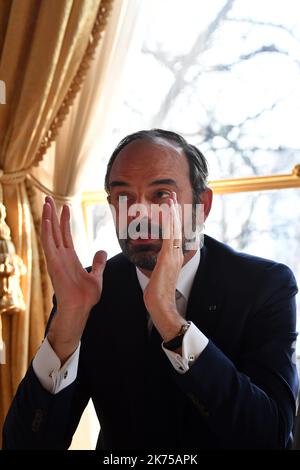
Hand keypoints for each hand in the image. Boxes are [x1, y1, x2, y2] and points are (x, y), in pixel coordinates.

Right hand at [41, 196, 106, 361]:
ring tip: (46, 202)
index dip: (65, 220)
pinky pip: (48, 244)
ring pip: (50, 234)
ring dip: (47, 218)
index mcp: (70, 258)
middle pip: (55, 230)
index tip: (65, 207)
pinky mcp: (53, 263)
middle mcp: (60, 256)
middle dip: (52, 214)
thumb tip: (102, 251)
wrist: (81, 308)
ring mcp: (56, 259)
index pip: (65, 235)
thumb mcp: (97, 276)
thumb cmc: (87, 297)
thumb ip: (98, 264)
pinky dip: (46, 231)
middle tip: (48, 198)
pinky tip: (46, 219)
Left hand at [143, 192, 185, 340]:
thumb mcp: (158, 274)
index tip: (170, 205)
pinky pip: (169, 237)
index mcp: (173, 256)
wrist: (161, 306)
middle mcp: (176, 253)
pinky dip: (169, 223)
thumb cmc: (157, 293)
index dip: (172, 218)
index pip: (174, 233)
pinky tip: (167, 213)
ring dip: (172, 212)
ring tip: (171, 197)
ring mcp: (173, 255)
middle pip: (176, 227)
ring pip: (174, 229)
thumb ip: (159, 264)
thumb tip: (157, 260)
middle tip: (172, 194)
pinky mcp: (168, 258)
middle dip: (174, 210)